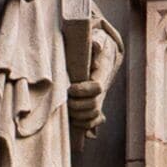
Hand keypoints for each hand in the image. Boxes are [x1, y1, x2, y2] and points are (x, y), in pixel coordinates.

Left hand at [68, 20, 119, 135]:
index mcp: (100, 74)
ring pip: (94, 115)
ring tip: (67, 109)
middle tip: (65, 100)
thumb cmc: (87, 47)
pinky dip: (85, 124)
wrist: (95, 54)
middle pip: (94, 105)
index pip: (97, 88)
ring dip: (80, 116)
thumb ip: (92, 43)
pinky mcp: (94, 106)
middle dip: (78, 106)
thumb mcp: (89, 41)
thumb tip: (96, 45)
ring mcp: (99, 98)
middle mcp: (101, 89)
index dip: (83, 90)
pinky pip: (94, 121)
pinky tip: (75, 120)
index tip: (70, 88)